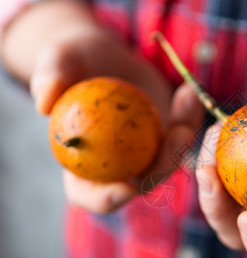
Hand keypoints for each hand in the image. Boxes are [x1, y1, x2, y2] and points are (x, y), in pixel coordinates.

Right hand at [31, 26, 203, 211]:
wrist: (103, 55)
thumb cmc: (75, 61)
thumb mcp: (59, 60)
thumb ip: (50, 77)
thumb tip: (43, 104)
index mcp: (82, 161)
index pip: (89, 194)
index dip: (106, 199)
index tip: (126, 188)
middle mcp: (117, 164)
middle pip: (143, 181)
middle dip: (165, 165)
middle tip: (178, 134)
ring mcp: (145, 152)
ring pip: (170, 158)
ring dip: (184, 136)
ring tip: (188, 98)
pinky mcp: (166, 136)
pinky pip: (181, 131)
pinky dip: (189, 114)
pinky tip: (190, 91)